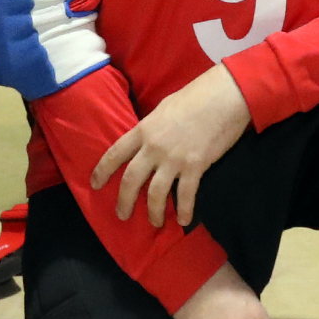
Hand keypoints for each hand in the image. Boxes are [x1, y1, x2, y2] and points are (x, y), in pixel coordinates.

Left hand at [93, 64, 250, 229]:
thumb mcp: (164, 109)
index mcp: (144, 129)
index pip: (116, 153)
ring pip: (155, 193)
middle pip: (131, 179)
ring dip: (153, 212)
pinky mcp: (195, 166)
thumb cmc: (195, 97)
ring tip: (154, 222)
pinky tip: (184, 220)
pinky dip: (184, 211)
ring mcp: (174, 158)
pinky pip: (185, 195)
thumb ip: (152, 128)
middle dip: (124, 201)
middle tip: (122, 215)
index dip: (102, 171)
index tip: (95, 184)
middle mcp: (154, 147)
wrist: (223, 97)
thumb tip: (147, 140)